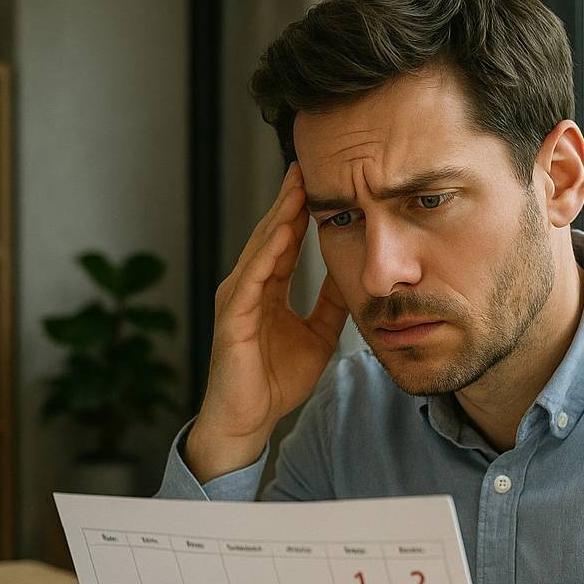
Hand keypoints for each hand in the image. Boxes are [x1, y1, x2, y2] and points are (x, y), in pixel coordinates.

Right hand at [185, 163, 348, 481]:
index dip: (300, 209)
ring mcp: (236, 300)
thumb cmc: (275, 381)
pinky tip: (282, 231)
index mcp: (266, 289)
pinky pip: (251, 278)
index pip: (284, 240)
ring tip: (297, 186)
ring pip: (260, 248)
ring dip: (278, 216)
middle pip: (269, 233)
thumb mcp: (318, 335)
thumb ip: (329, 304)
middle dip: (288, 199)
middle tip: (305, 163)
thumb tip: (352, 274)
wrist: (249, 420)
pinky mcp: (232, 318)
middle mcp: (247, 287)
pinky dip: (266, 253)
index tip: (319, 179)